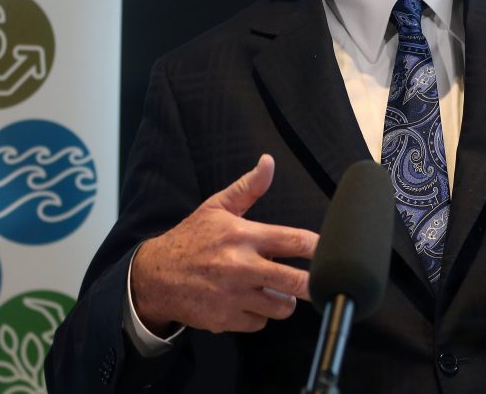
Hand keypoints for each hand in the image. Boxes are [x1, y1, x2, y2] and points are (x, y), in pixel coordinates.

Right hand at [131, 154, 318, 333]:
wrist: (155, 276)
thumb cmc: (190, 239)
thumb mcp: (216, 207)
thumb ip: (248, 187)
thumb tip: (268, 162)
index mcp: (243, 236)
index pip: (294, 241)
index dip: (319, 247)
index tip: (330, 251)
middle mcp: (241, 267)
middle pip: (297, 282)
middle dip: (316, 284)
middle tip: (323, 283)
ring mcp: (234, 297)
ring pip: (282, 307)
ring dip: (284, 300)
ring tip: (275, 288)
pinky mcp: (226, 320)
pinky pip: (260, 323)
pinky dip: (259, 315)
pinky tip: (249, 301)